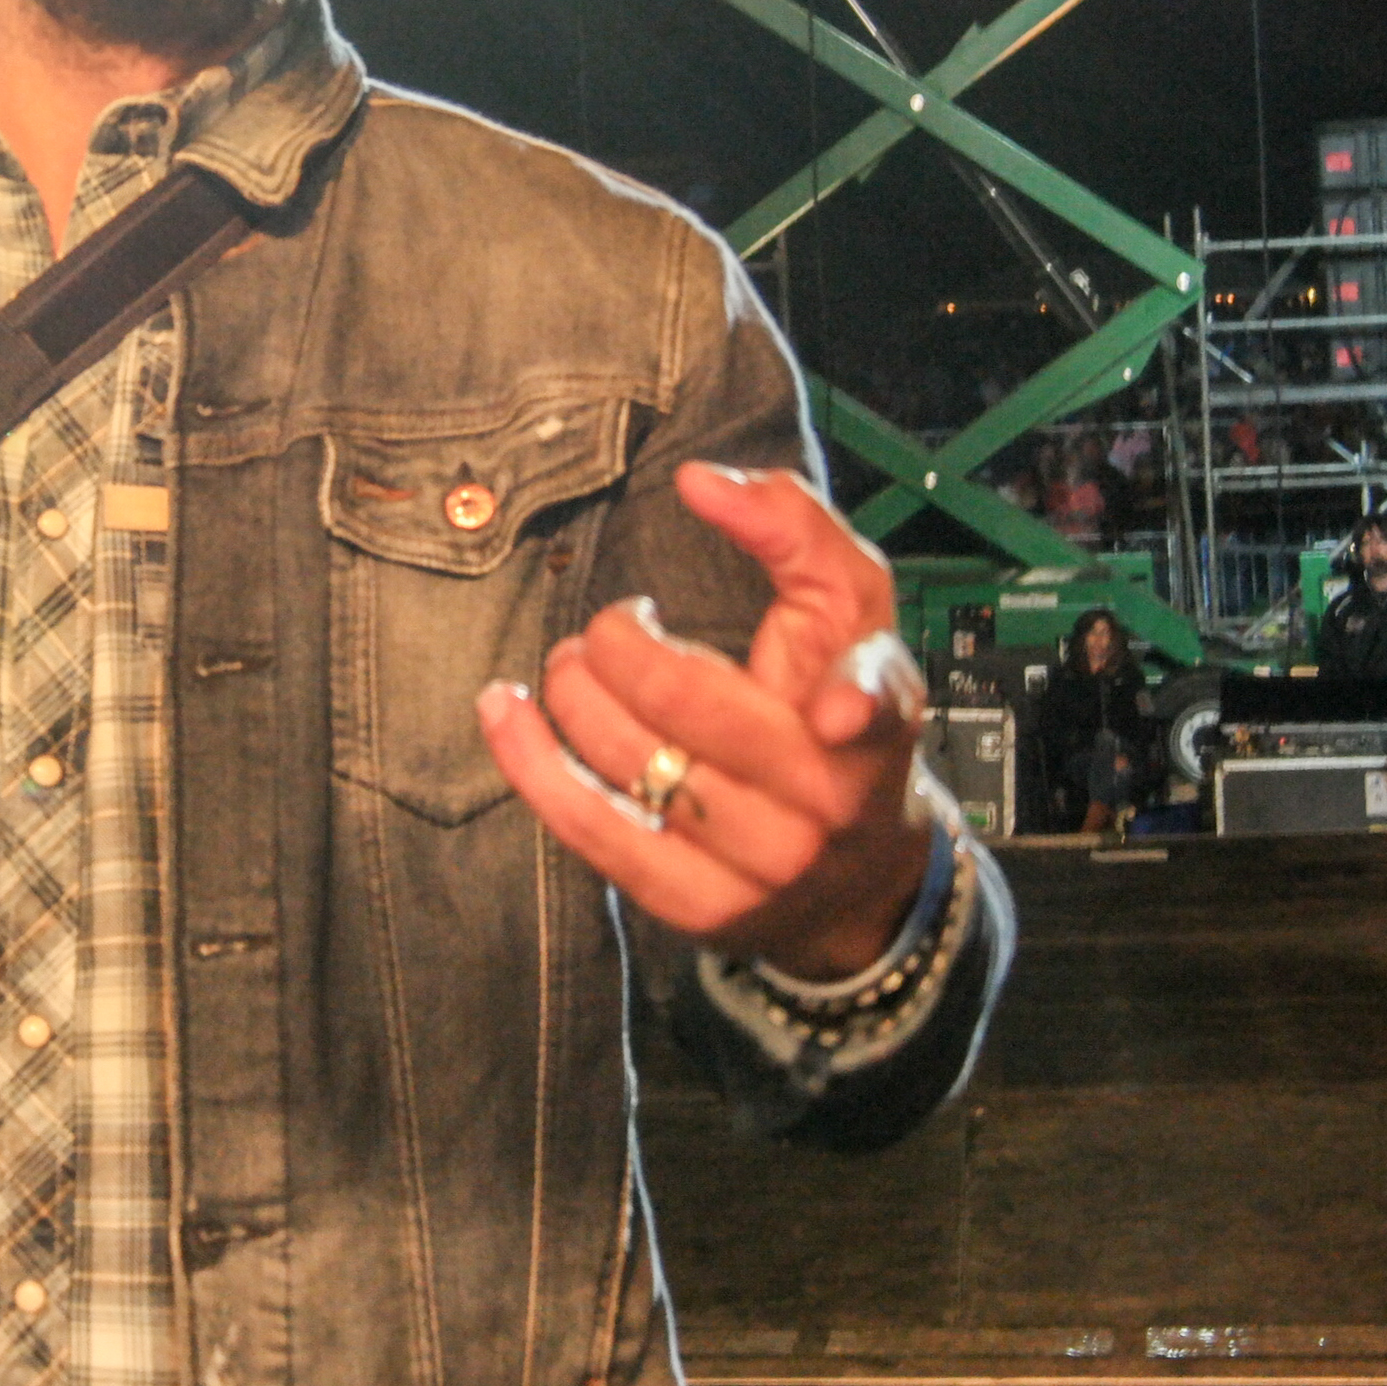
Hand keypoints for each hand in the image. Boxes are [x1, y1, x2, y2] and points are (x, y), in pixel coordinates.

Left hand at [477, 463, 930, 974]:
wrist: (855, 879)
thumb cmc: (835, 710)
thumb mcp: (847, 615)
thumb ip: (794, 528)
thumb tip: (702, 480)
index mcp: (878, 719)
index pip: (882, 701)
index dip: (861, 701)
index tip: (833, 707)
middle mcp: (827, 800)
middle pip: (689, 701)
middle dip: (618, 642)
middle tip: (613, 626)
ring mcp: (763, 863)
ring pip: (631, 755)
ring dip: (573, 689)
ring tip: (573, 666)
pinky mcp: (698, 905)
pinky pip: (591, 826)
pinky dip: (530, 760)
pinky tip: (504, 712)